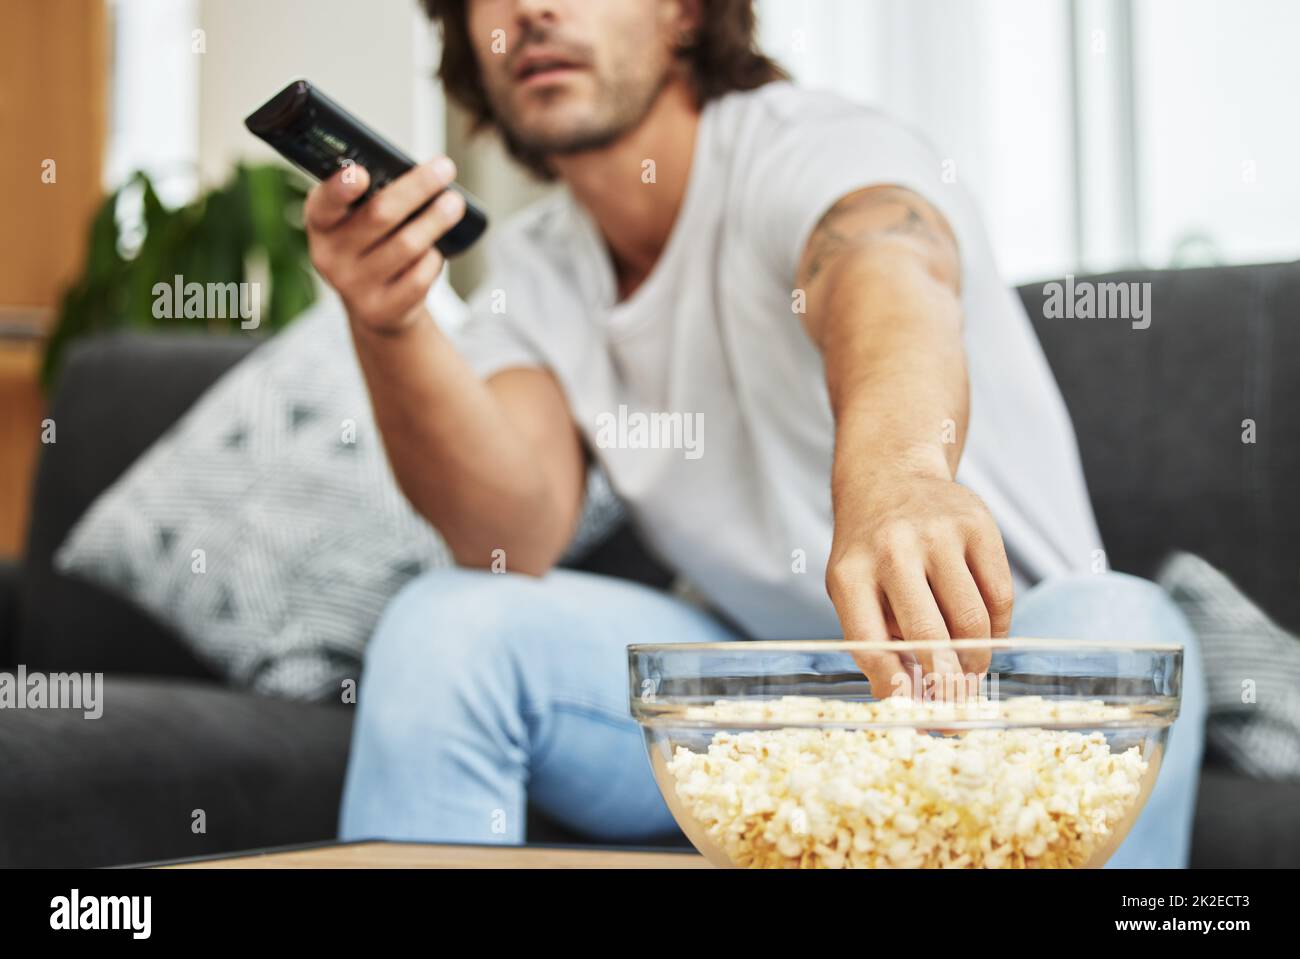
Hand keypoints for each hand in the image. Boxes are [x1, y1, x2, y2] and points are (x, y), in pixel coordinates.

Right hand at [304, 157, 465, 333]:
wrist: (374, 306)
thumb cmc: (372, 246)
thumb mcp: (359, 220)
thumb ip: (375, 198)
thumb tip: (422, 176)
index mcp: (321, 223)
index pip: (324, 204)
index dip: (340, 188)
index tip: (361, 174)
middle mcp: (329, 256)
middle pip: (379, 215)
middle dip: (416, 188)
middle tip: (444, 169)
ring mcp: (353, 286)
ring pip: (406, 245)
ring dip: (436, 220)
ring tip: (454, 204)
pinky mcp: (381, 309)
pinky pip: (419, 276)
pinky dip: (434, 259)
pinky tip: (438, 249)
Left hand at [825, 468, 1013, 700]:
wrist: (890, 478)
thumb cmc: (870, 552)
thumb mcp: (852, 589)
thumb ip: (876, 641)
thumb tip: (911, 705)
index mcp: (850, 573)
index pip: (870, 645)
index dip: (894, 687)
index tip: (914, 710)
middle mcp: (892, 550)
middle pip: (929, 636)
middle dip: (946, 680)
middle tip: (955, 699)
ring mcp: (937, 534)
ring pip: (971, 621)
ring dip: (976, 657)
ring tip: (971, 667)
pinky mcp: (977, 524)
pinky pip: (999, 596)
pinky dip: (998, 627)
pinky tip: (986, 634)